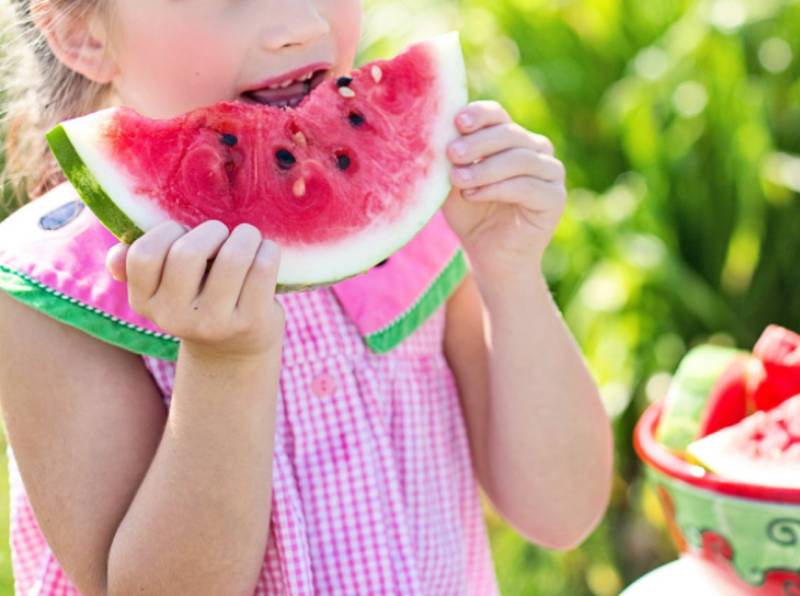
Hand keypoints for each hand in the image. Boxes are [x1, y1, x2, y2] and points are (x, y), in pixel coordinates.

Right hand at [106, 220, 284, 360]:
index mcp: (145, 302)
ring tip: (248, 239)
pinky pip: (262, 268)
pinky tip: (266, 253)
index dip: (168, 232)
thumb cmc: (198, 299)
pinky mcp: (251, 323)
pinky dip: (268, 251)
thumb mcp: (164, 288)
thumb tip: (116, 257)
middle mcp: (174, 318)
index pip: (143, 255)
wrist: (234, 350)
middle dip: (212, 231)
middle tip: (223, 235)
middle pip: (188, 253)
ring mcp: (214, 323)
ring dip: (246, 236)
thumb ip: (138, 266)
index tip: (185, 233)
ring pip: (233, 257)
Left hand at [442, 101, 566, 280]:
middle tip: (451, 153)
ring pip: (519, 158)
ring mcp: (550, 172)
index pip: (497, 115)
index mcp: (511, 138)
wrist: (489, 256)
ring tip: (458, 180)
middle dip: (477, 143)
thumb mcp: (454, 182)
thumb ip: (452, 158)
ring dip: (485, 168)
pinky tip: (473, 195)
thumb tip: (440, 131)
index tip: (457, 122)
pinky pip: (527, 186)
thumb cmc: (470, 215)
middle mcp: (535, 149)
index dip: (479, 115)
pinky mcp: (555, 197)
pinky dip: (497, 188)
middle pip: (509, 133)